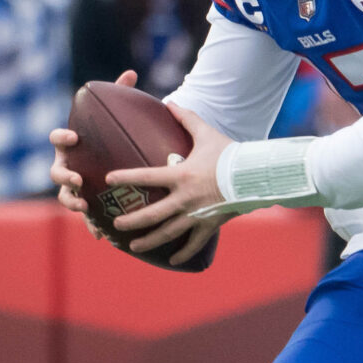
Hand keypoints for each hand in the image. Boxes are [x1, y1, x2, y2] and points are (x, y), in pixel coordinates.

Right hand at [49, 71, 138, 214]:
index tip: (73, 137)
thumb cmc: (114, 133)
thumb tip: (130, 73)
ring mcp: (73, 187)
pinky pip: (85, 217)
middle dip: (64, 175)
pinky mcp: (85, 204)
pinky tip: (101, 234)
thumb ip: (121, 94)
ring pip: (65, 197)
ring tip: (84, 206)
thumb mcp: (118, 115)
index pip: (57, 138)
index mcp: (70, 144)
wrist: (117, 157)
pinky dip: (91, 224)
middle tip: (77, 178)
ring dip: (72, 202)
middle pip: (55, 172)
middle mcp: (67, 165)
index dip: (61, 136)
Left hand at [102, 103, 230, 263]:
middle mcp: (185, 198)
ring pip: (168, 232)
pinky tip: (172, 260)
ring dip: (149, 241)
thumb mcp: (206, 134)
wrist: (255, 175)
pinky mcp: (210, 224)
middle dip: (131, 220)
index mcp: (181, 175)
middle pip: (152, 214)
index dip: (126, 177)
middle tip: (115, 224)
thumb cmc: (230, 153)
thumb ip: (187, 119)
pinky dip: (183, 253)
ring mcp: (196, 214)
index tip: (108, 179)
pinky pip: (194, 242)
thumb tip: (170, 102)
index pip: (146, 176)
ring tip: (133, 247)